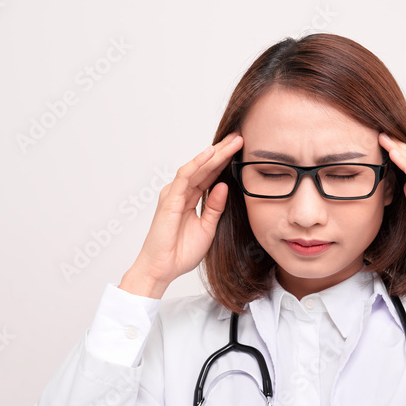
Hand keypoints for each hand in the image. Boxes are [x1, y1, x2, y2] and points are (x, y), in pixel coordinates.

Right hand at [120, 133, 242, 297]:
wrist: (163, 269)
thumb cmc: (180, 252)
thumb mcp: (208, 227)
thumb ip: (215, 206)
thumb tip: (224, 185)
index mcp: (189, 198)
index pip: (210, 175)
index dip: (225, 162)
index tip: (242, 150)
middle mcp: (181, 192)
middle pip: (205, 167)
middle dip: (223, 152)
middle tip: (240, 137)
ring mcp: (174, 193)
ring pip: (197, 167)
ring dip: (215, 153)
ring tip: (233, 141)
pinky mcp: (170, 198)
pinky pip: (185, 176)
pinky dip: (198, 163)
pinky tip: (211, 153)